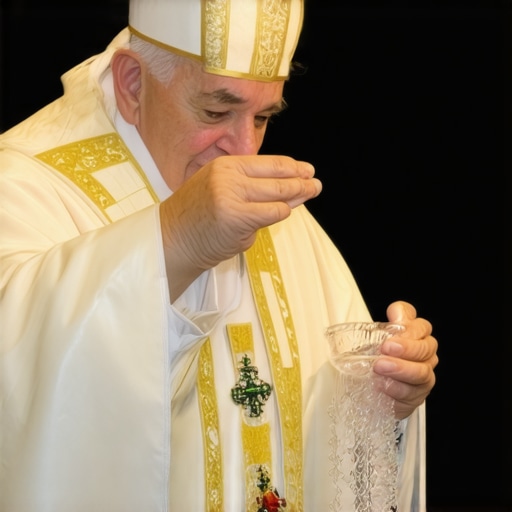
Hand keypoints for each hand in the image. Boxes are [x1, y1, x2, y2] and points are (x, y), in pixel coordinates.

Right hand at [159, 155, 321, 300]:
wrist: (172, 238)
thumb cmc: (196, 217)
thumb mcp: (219, 188)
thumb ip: (248, 184)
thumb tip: (287, 185)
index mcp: (225, 164)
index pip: (268, 162)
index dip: (292, 166)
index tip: (306, 170)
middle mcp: (229, 175)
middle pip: (276, 177)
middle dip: (301, 181)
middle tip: (316, 184)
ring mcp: (232, 195)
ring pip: (278, 194)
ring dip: (297, 196)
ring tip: (310, 192)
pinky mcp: (237, 217)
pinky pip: (273, 213)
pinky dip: (282, 213)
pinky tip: (286, 211)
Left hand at [373, 300, 438, 418]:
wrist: (372, 388)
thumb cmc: (375, 358)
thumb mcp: (372, 339)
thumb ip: (384, 326)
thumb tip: (395, 312)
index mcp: (415, 335)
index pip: (420, 325)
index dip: (410, 327)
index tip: (394, 329)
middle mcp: (424, 353)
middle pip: (425, 347)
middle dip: (406, 348)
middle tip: (385, 348)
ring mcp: (423, 375)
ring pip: (422, 372)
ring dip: (400, 369)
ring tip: (380, 367)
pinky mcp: (417, 396)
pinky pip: (412, 393)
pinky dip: (396, 388)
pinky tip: (383, 385)